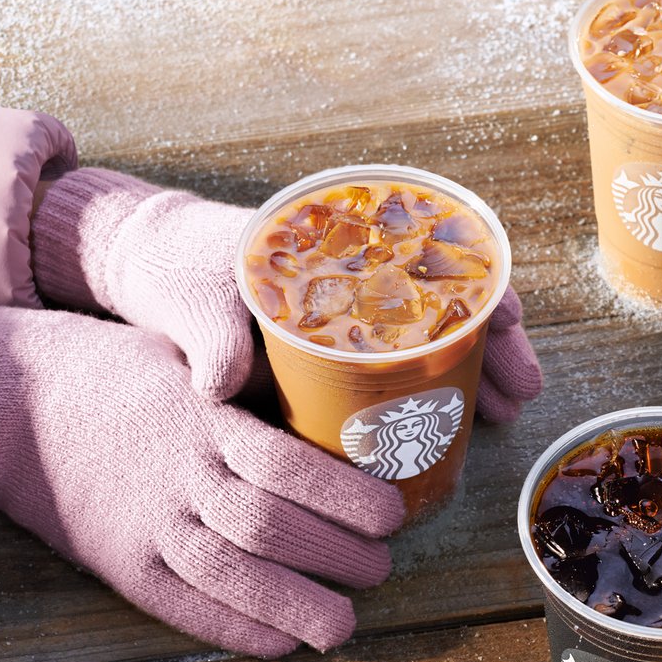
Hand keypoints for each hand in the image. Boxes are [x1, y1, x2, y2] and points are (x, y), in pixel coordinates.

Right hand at [0, 304, 403, 657]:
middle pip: (271, 526)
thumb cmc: (120, 374)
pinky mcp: (120, 561)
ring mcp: (147, 522)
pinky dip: (235, 630)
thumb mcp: (189, 358)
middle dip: (337, 557)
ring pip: (232, 574)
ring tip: (344, 624)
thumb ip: (253, 389)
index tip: (392, 516)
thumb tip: (335, 407)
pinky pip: (182, 606)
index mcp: (205, 422)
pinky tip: (280, 643)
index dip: (347, 497)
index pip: (289, 464)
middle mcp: (181, 475)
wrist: (11, 402)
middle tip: (380, 569)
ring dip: (297, 606)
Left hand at [32, 169, 542, 416]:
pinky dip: (431, 385)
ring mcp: (345, 311)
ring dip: (471, 369)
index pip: (425, 256)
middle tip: (520, 394)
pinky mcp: (332, 347)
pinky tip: (454, 416)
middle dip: (492, 344)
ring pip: (428, 334)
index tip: (507, 325)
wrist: (141, 265)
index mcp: (326, 246)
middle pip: (443, 299)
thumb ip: (209, 340)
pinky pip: (396, 362)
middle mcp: (348, 273)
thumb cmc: (168, 266)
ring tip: (503, 413)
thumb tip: (222, 388)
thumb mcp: (187, 300)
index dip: (474, 286)